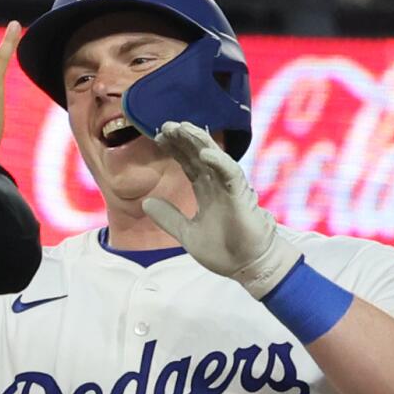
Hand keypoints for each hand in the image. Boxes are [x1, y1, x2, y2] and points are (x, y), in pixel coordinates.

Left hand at [141, 122, 300, 298]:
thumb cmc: (224, 251)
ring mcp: (230, 188)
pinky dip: (219, 162)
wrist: (247, 268)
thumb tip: (146, 203)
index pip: (189, 163)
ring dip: (199, 141)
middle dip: (183, 139)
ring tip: (182, 127)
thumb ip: (168, 218)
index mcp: (206, 191)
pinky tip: (205, 153)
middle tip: (166, 125)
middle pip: (199, 154)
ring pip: (214, 157)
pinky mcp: (242, 197)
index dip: (175, 149)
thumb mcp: (187, 234)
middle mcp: (218, 185)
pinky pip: (231, 174)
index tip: (158, 138)